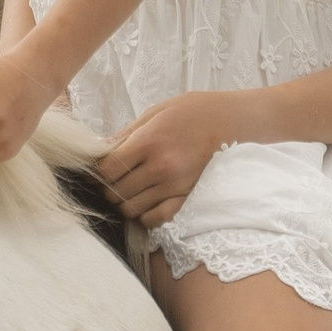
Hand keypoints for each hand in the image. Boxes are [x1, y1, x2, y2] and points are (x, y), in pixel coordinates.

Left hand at [97, 92, 236, 228]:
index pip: (107, 170)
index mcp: (149, 141)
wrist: (232, 121)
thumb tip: (99, 151)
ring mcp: (175, 186)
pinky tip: (146, 201)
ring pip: (132, 209)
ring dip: (125, 201)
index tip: (102, 167)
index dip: (99, 171)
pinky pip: (156, 219)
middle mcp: (161, 167)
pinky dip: (145, 214)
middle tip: (116, 177)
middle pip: (116, 192)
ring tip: (131, 188)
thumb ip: (125, 134)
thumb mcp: (155, 113)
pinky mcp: (187, 197)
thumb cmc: (192, 111)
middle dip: (110, 186)